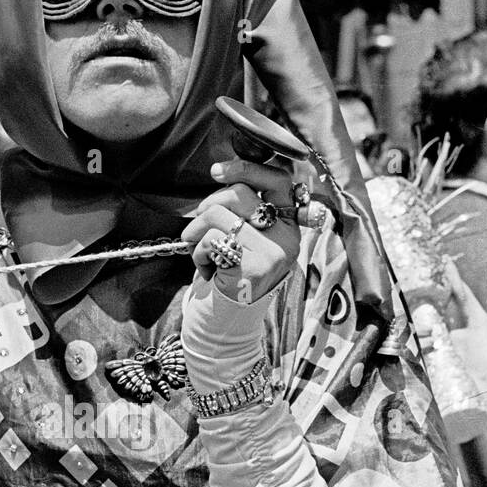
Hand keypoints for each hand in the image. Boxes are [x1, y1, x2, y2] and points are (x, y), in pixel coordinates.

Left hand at [181, 160, 300, 304]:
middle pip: (241, 193)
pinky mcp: (252, 268)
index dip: (248, 168)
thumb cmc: (231, 272)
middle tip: (199, 225)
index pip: (278, 180)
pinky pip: (212, 239)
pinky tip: (207, 269)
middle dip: (208, 204)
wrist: (227, 318)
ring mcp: (272, 253)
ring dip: (197, 232)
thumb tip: (225, 173)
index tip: (217, 171)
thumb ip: (245, 209)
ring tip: (201, 251)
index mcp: (289, 225)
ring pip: (219, 213)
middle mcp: (287, 238)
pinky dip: (197, 253)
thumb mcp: (245, 237)